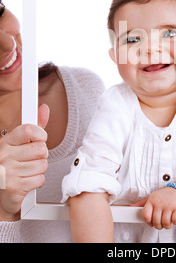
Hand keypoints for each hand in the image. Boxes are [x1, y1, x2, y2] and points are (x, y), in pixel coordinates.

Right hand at [0, 104, 48, 220]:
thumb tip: (43, 108)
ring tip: (28, 171)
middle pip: (41, 149)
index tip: (40, 138)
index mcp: (5, 142)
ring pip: (42, 165)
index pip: (28, 130)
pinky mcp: (14, 187)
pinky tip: (27, 180)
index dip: (40, 134)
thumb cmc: (11, 167)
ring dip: (39, 169)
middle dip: (41, 155)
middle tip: (32, 159)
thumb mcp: (20, 144)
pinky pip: (40, 179)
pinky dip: (37, 181)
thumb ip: (34, 127)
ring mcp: (8, 172)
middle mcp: (4, 156)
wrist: (1, 195)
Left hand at [131, 186, 175, 229]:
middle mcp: (160, 202)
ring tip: (168, 219)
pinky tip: (174, 217)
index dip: (148, 221)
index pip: (145, 215)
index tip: (152, 222)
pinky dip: (175, 221)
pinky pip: (175, 220)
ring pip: (166, 223)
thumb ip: (142, 204)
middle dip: (159, 225)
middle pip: (156, 221)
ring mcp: (169, 204)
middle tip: (162, 221)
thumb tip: (131, 207)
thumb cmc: (164, 196)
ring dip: (168, 225)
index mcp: (152, 200)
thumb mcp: (152, 197)